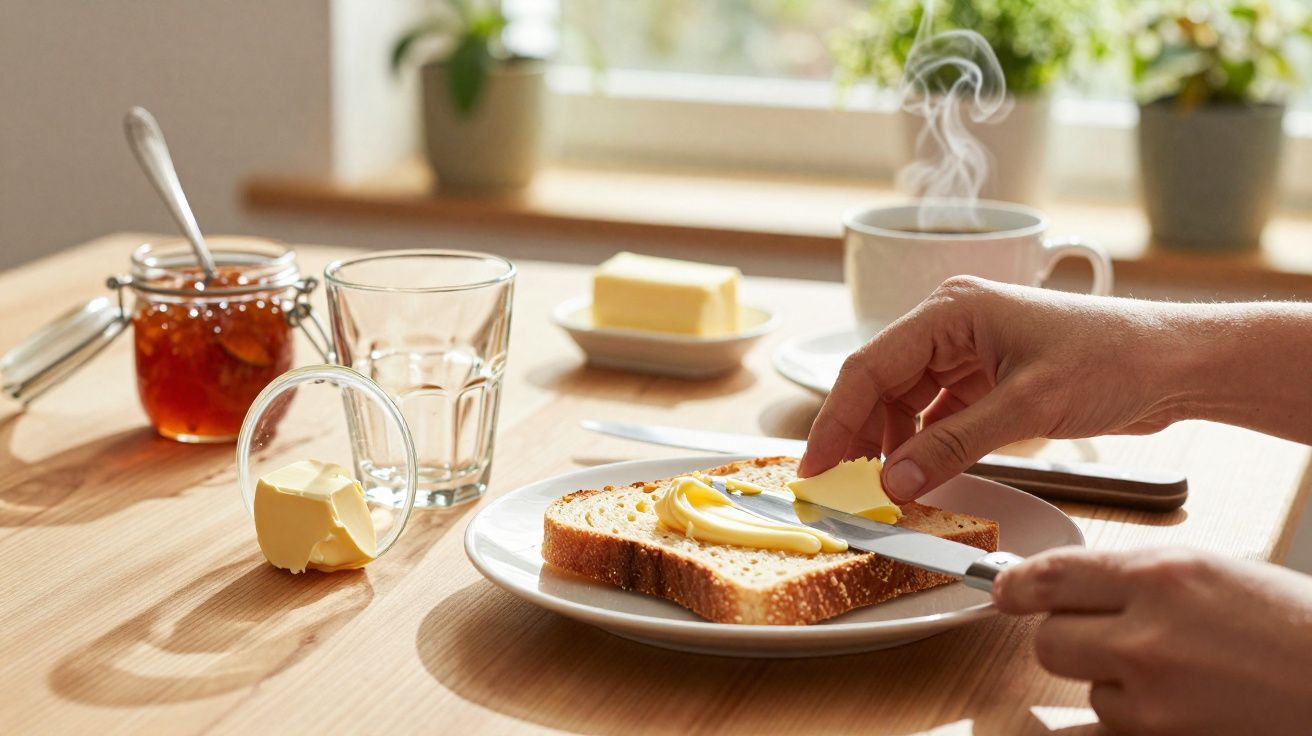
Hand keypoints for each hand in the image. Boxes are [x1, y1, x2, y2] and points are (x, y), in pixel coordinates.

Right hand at [800, 276, 1191, 500]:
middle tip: (837, 487)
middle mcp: (950, 325)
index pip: (870, 366)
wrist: (1175, 363)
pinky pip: (935, 414)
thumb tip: (891, 482)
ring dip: (891, 444)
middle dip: (857, 435)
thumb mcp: (1026, 406)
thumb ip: (952, 444)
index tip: (815, 466)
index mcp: (950, 310)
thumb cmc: (1111, 359)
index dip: (835, 419)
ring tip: (882, 488)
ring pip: (904, 402)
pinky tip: (917, 474)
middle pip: (880, 384)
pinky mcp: (986, 379)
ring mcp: (967, 352)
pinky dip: (923, 445)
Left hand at [994, 547, 1311, 734]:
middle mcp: (1147, 634)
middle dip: (1066, 636)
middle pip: (1049, 640)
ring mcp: (1154, 696)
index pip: (1053, 576)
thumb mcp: (1214, 572)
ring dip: (1109, 682)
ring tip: (1171, 672)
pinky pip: (1106, 726)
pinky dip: (1125, 718)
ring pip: (1082, 688)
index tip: (1003, 591)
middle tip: (1099, 635)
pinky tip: (1162, 702)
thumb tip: (1071, 585)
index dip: (1017, 585)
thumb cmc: (1295, 624)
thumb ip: (1138, 578)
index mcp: (1161, 575)